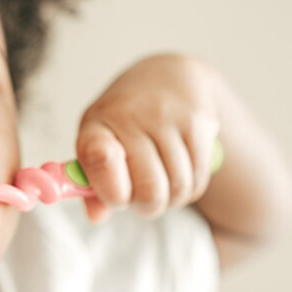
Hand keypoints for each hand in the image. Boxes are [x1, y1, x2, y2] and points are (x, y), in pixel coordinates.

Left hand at [76, 54, 219, 221]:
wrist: (167, 75)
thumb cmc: (124, 119)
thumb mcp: (98, 141)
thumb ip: (92, 182)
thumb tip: (95, 216)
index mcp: (96, 124)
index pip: (100, 161)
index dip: (110, 191)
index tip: (117, 196)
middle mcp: (131, 116)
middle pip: (150, 192)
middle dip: (146, 207)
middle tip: (142, 196)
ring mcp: (168, 117)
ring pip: (178, 190)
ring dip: (171, 199)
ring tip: (161, 183)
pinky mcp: (199, 122)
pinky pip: (198, 179)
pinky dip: (189, 190)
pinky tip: (179, 174)